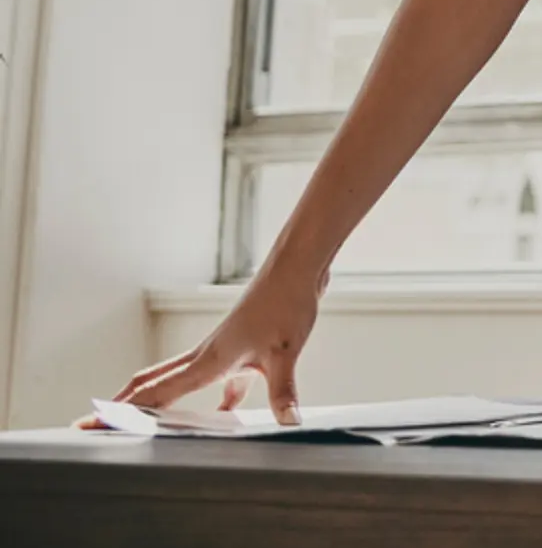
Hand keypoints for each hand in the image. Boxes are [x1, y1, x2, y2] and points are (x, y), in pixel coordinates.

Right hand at [110, 262, 326, 423]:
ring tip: (146, 426)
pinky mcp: (241, 350)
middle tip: (93, 424)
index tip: (91, 426)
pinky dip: (219, 401)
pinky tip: (229, 416)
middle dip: (123, 407)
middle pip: (151, 386)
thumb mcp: (284, 353)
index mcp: (205, 362)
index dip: (122, 414)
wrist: (296, 270)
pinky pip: (219, 383)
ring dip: (161, 403)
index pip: (153, 395)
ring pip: (179, 382)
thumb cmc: (285, 304)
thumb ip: (281, 391)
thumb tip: (287, 422)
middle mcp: (205, 356)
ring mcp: (220, 352)